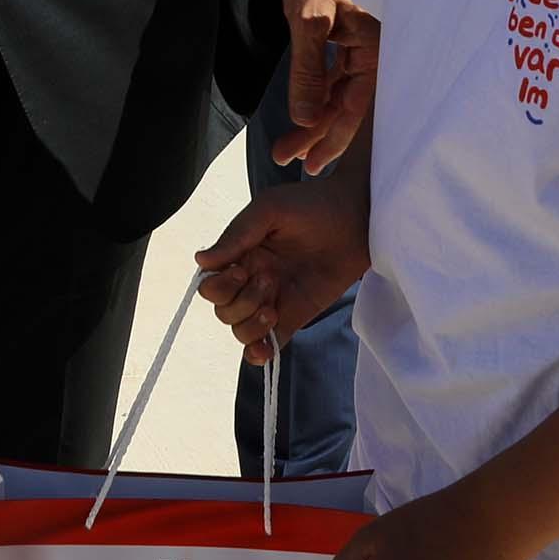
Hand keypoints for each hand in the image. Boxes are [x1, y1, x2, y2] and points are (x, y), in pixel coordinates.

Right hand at [196, 178, 369, 361]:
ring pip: (239, 329)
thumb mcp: (269, 210)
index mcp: (240, 255)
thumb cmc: (312, 206)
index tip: (243, 269)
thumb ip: (236, 235)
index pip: (210, 284)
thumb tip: (201, 261)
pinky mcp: (293, 317)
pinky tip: (266, 349)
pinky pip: (267, 344)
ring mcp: (271, 301)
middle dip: (240, 301)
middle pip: (222, 310)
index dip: (220, 285)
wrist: (357, 220)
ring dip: (250, 324)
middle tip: (270, 279)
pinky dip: (259, 354)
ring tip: (274, 307)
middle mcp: (250, 280)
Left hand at [278, 0, 376, 171]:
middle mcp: (376, 50)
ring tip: (289, 146)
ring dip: (315, 118)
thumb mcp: (308, 18)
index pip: (355, 104)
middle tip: (288, 159)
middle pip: (347, 103)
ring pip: (339, 92)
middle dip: (318, 134)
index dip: (332, 137)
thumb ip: (308, 70)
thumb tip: (305, 119)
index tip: (311, 163)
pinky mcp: (347, 38)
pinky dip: (318, 94)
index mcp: (377, 46)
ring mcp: (361, 45)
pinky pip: (336, 75)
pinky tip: (303, 114)